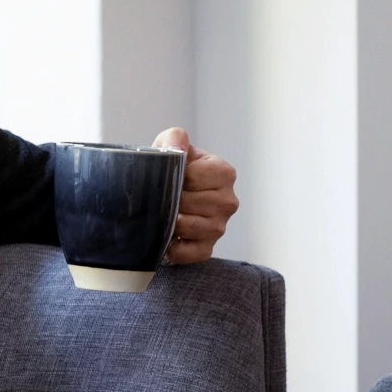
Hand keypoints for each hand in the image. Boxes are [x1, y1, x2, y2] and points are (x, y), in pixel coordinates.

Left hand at [153, 128, 238, 263]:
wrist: (167, 196)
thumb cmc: (172, 170)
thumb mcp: (171, 147)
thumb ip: (174, 138)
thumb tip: (178, 145)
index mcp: (225, 173)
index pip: (194, 177)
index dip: (175, 177)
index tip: (168, 177)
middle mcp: (229, 201)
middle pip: (190, 203)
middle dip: (171, 201)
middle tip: (162, 198)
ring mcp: (220, 227)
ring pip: (189, 227)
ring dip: (170, 222)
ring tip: (163, 215)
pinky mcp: (207, 249)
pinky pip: (189, 253)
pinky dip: (173, 248)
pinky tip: (168, 237)